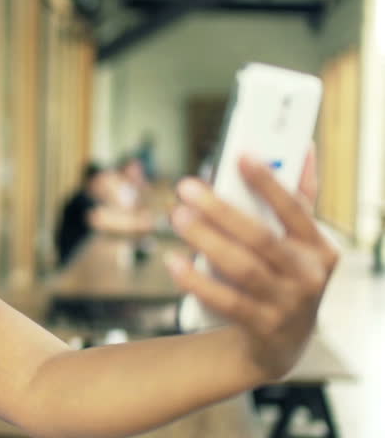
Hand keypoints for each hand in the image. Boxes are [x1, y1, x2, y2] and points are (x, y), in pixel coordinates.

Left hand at [165, 148, 339, 378]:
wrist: (280, 343)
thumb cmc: (285, 278)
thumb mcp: (300, 245)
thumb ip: (299, 199)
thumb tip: (302, 148)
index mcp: (320, 249)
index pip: (295, 209)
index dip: (269, 182)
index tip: (240, 156)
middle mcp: (308, 277)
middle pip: (260, 238)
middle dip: (221, 210)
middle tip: (186, 188)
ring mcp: (286, 305)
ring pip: (241, 268)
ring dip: (205, 240)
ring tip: (177, 217)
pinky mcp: (261, 327)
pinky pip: (224, 301)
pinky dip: (196, 281)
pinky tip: (173, 261)